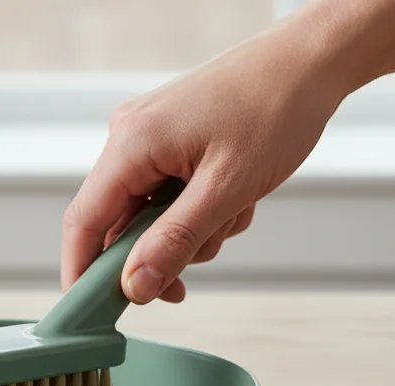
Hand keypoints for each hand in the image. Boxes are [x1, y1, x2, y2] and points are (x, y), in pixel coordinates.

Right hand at [60, 18, 351, 303]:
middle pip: (118, 223)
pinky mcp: (169, 139)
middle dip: (158, 253)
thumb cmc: (276, 109)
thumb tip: (135, 286)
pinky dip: (200, 209)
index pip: (84, 221)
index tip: (88, 315)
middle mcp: (129, 137)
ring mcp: (149, 136)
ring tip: (234, 212)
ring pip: (149, 215)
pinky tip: (235, 197)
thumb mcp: (227, 190)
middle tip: (189, 279)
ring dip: (190, 231)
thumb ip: (175, 242)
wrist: (312, 61)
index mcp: (131, 143)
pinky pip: (168, 195)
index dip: (82, 273)